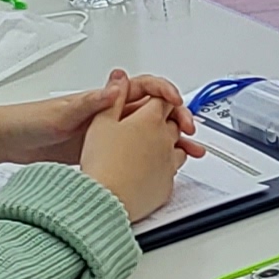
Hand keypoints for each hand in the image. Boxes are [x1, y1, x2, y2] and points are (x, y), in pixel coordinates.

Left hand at [0, 70, 197, 169]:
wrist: (5, 143)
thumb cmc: (28, 122)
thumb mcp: (60, 112)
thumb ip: (90, 102)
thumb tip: (116, 88)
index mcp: (103, 99)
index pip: (144, 87)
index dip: (165, 92)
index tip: (176, 105)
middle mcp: (109, 113)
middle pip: (154, 111)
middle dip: (177, 119)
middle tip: (190, 134)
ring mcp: (107, 132)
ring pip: (149, 132)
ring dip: (171, 141)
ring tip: (189, 153)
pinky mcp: (101, 151)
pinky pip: (136, 151)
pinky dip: (154, 157)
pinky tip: (163, 167)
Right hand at [77, 96, 197, 222]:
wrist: (106, 199)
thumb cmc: (101, 162)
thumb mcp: (100, 123)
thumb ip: (113, 98)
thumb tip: (120, 79)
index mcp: (149, 119)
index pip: (162, 100)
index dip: (157, 99)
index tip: (152, 102)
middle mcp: (164, 138)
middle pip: (173, 122)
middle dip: (166, 120)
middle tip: (153, 124)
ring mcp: (169, 162)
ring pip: (178, 146)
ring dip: (170, 144)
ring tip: (155, 147)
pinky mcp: (168, 183)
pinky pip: (173, 171)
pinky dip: (166, 167)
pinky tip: (153, 171)